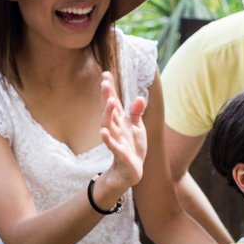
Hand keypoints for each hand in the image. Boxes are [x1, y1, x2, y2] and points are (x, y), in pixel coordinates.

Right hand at [98, 72, 147, 190]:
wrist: (131, 170)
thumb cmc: (132, 146)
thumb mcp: (137, 127)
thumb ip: (137, 112)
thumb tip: (140, 97)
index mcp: (120, 120)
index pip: (113, 102)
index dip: (109, 89)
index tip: (106, 74)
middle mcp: (115, 128)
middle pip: (109, 110)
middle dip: (107, 97)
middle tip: (105, 83)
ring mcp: (115, 139)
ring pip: (108, 125)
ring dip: (107, 114)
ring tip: (108, 102)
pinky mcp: (119, 152)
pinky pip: (111, 145)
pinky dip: (107, 139)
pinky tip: (103, 132)